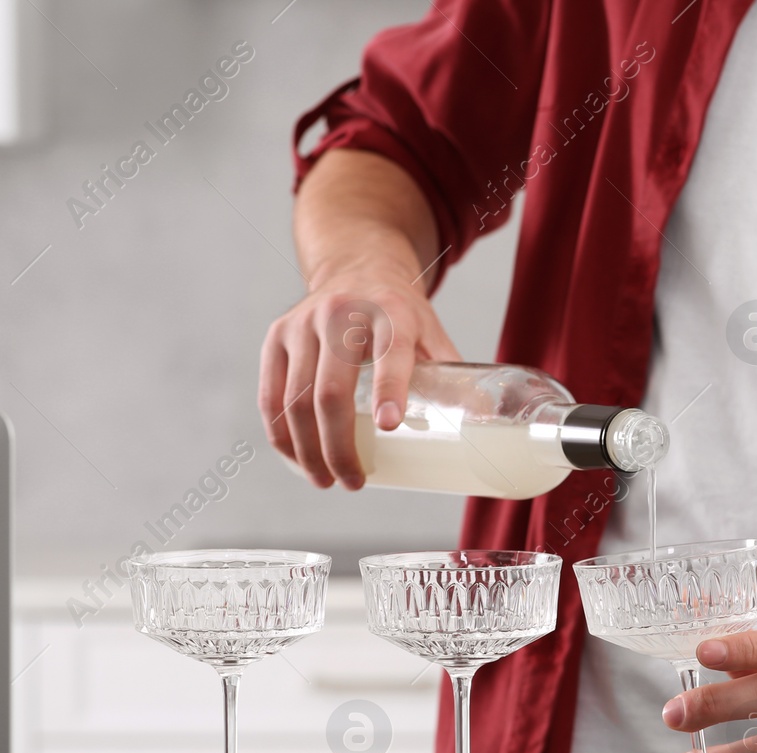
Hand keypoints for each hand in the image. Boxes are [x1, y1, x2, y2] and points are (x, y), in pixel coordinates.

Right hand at [258, 260, 460, 489]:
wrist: (356, 266)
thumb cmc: (400, 312)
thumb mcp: (432, 332)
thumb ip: (454, 376)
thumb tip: (485, 427)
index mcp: (391, 312)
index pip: (389, 353)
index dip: (389, 390)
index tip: (389, 427)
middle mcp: (341, 313)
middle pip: (331, 393)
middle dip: (338, 448)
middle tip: (354, 483)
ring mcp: (302, 324)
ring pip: (295, 401)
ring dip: (307, 451)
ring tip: (325, 481)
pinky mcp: (277, 337)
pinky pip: (271, 395)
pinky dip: (280, 434)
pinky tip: (295, 459)